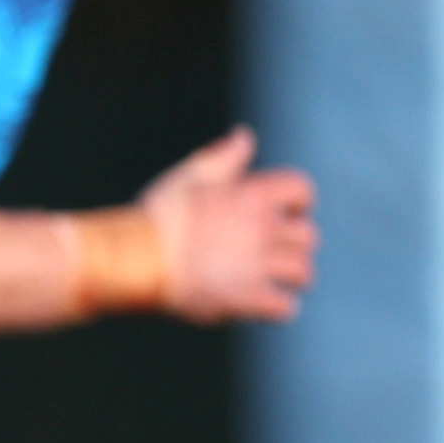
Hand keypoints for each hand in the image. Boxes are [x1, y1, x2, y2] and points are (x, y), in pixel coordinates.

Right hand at [138, 125, 314, 323]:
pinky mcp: (249, 299)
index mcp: (252, 195)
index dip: (299, 202)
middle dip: (296, 244)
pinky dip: (278, 307)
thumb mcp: (187, 177)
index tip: (288, 212)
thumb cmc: (157, 217)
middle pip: (308, 236)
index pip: (301, 190)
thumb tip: (244, 136)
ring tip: (274, 280)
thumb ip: (222, 158)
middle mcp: (264, 229)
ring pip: (302, 272)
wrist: (135, 260)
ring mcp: (259, 265)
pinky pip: (285, 307)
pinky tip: (262, 304)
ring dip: (292, 276)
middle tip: (276, 251)